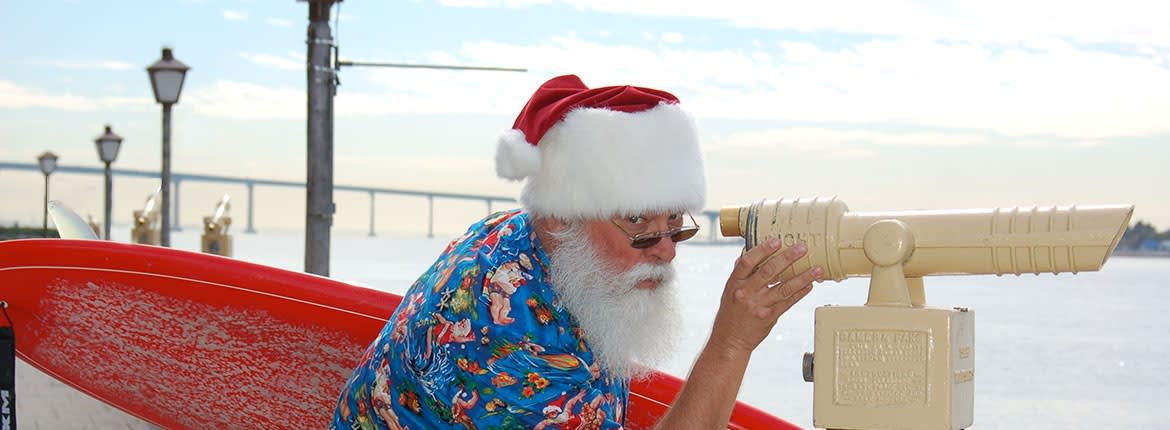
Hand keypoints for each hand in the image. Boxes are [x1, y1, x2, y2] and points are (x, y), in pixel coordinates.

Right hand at [711, 238, 821, 355]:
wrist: (730, 340)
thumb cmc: (730, 313)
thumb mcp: (729, 291)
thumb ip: (740, 274)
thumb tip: (747, 255)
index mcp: (734, 283)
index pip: (748, 262)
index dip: (763, 250)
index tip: (776, 241)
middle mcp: (746, 293)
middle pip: (769, 271)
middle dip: (787, 258)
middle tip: (802, 248)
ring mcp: (759, 306)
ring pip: (783, 287)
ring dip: (803, 277)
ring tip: (817, 269)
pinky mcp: (770, 317)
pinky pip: (788, 302)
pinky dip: (800, 293)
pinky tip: (810, 285)